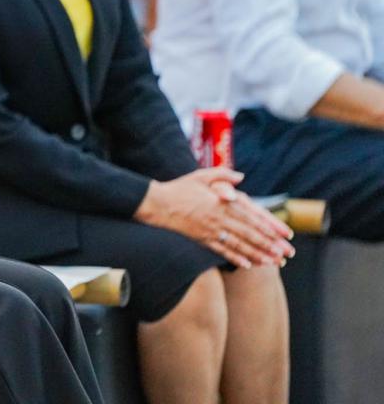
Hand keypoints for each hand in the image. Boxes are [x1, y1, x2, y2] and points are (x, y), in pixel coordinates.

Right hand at [134, 168, 293, 267]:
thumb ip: (222, 175)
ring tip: (272, 263)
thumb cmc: (179, 188)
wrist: (156, 204)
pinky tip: (247, 265)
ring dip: (257, 254)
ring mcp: (210, 230)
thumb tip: (241, 177)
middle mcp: (218, 218)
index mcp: (221, 202)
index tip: (284, 235)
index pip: (251, 216)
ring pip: (238, 244)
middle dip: (269, 245)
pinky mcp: (201, 239)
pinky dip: (235, 258)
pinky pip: (221, 251)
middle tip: (285, 255)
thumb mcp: (200, 176)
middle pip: (248, 233)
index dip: (269, 227)